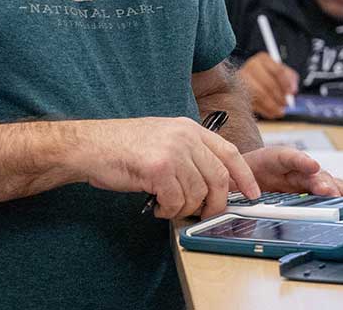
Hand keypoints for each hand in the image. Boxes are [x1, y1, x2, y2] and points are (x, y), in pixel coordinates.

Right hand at [71, 116, 260, 219]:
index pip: (229, 153)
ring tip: (168, 206)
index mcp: (190, 129)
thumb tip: (213, 185)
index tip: (252, 193)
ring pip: (197, 192)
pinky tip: (157, 207)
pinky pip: (176, 200)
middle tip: (204, 214)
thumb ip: (190, 155)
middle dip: (215, 203)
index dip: (245, 176)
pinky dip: (169, 210)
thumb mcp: (164, 140)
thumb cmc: (123, 148)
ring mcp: (173, 151)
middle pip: (218, 177)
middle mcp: (185, 136)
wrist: (90, 146)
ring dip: (185, 208)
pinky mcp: (158, 168)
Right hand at [238, 51, 298, 119]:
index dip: (285, 84)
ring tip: (279, 111)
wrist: (249, 79)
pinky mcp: (238, 92)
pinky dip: (264, 110)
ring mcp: (242, 79)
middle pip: (268, 83)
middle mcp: (251, 67)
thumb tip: (293, 90)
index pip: (277, 71)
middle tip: (285, 104)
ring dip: (272, 105)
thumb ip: (290, 78)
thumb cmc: (268, 75)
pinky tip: (270, 113)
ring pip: (259, 94)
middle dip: (279, 96)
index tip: (291, 93)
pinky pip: (252, 103)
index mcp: (263, 59)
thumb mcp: (282, 73)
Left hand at [243, 146, 342, 197]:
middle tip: (329, 191)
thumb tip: (240, 194)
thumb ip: (239, 183)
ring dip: (333, 188)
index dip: (301, 161)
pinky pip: (322, 189)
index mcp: (270, 158)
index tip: (312, 166)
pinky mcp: (304, 188)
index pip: (287, 156)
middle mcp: (289, 167)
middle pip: (308, 172)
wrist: (239, 175)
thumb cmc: (239, 173)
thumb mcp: (234, 177)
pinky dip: (336, 193)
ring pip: (320, 180)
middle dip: (320, 181)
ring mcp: (299, 177)